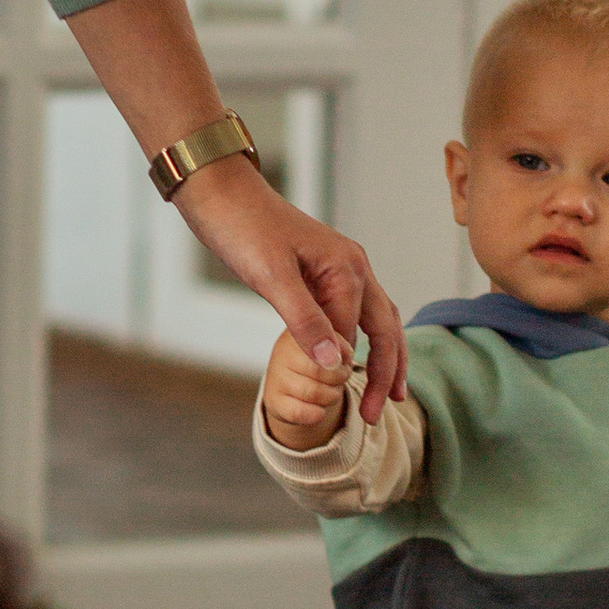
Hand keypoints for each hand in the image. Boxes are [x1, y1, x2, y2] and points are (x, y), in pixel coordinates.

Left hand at [172, 155, 407, 416]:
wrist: (220, 193)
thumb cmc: (242, 228)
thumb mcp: (271, 277)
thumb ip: (304, 320)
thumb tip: (335, 364)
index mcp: (347, 269)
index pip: (356, 334)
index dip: (347, 371)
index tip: (341, 407)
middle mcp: (354, 267)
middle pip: (385, 329)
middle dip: (386, 373)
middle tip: (378, 415)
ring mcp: (341, 268)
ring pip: (376, 320)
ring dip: (383, 359)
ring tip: (387, 396)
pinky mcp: (323, 271)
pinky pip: (354, 312)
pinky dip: (361, 341)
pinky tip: (354, 361)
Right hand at [261, 328, 350, 449]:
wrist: (295, 385)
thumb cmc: (320, 359)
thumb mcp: (333, 343)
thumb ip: (340, 344)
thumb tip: (341, 356)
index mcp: (300, 330)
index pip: (326, 343)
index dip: (341, 358)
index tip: (344, 361)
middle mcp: (282, 350)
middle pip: (320, 369)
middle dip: (339, 377)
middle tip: (342, 376)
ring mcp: (275, 376)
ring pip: (313, 392)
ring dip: (332, 396)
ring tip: (333, 391)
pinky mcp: (271, 400)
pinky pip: (298, 412)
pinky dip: (316, 414)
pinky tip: (319, 410)